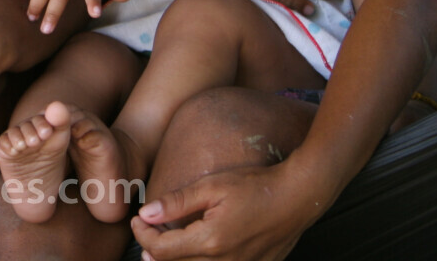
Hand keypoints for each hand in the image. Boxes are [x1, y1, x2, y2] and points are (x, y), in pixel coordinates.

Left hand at [132, 162, 324, 260]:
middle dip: (152, 250)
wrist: (298, 198)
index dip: (142, 235)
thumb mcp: (212, 186)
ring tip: (163, 244)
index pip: (161, 250)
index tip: (137, 218)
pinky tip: (194, 250)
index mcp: (210, 241)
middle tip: (146, 231)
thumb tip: (146, 213)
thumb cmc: (256, 186)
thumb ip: (177, 202)